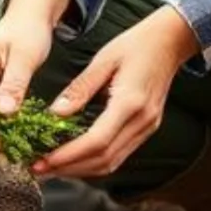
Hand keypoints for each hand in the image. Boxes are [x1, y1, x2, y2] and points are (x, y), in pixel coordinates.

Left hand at [32, 5, 199, 179]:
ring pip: (112, 162)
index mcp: (130, 102)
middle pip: (103, 160)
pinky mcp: (146, 128)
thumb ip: (80, 89)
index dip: (68, 156)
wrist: (170, 40)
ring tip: (52, 167)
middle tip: (40, 168)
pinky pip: (119, 154)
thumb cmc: (136, 44)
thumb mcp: (103, 59)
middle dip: (69, 169)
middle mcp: (142, 121)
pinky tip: (76, 157)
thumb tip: (55, 113)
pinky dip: (95, 161)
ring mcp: (147, 128)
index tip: (44, 160)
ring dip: (81, 170)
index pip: (96, 141)